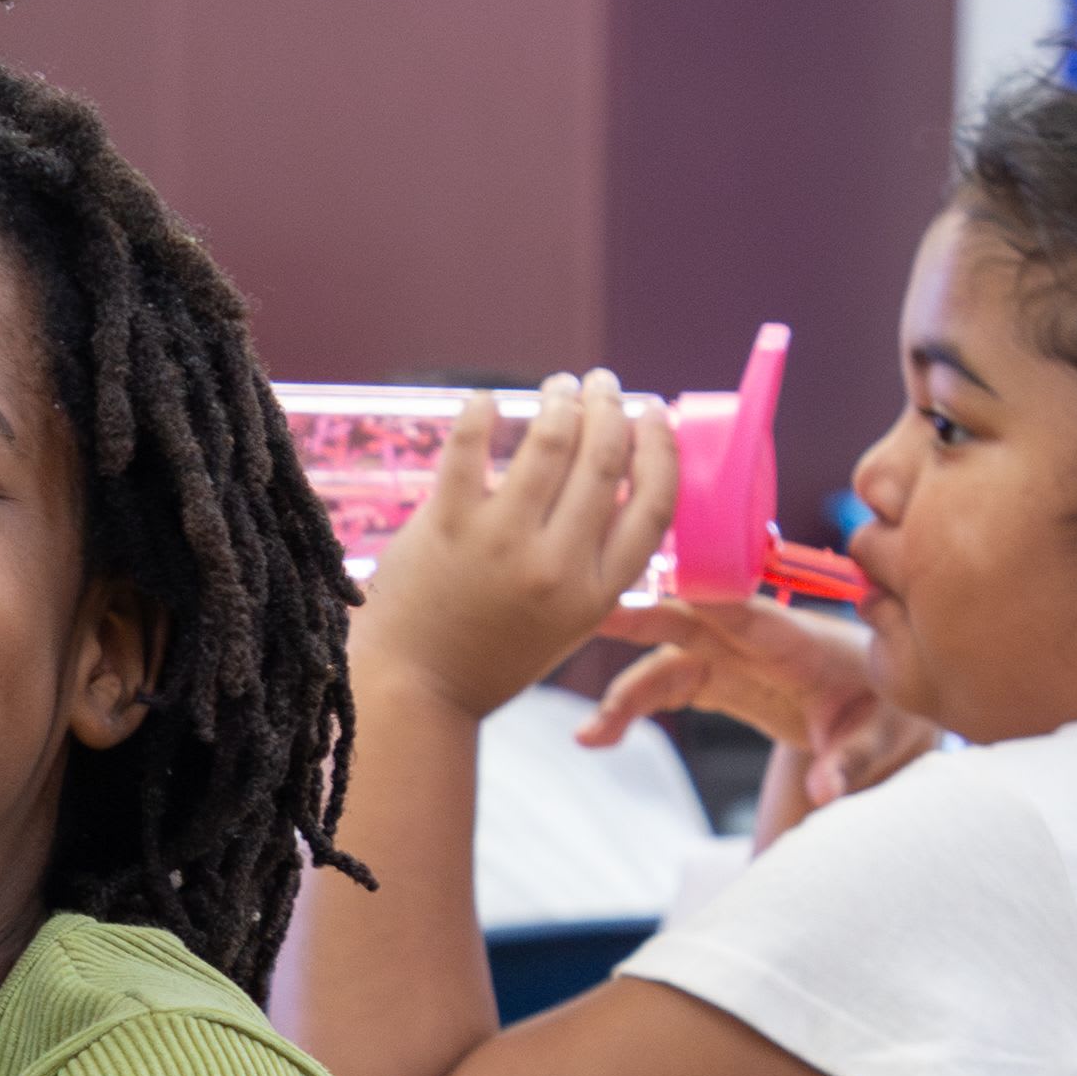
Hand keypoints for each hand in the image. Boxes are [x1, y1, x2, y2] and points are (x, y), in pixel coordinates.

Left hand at [353, 374, 678, 721]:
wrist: (416, 690)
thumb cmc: (492, 655)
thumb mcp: (569, 624)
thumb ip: (596, 562)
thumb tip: (615, 482)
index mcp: (597, 593)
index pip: (653, 503)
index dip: (660, 448)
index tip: (653, 414)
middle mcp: (557, 566)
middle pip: (604, 460)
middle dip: (609, 407)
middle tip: (602, 385)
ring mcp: (500, 543)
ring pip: (549, 443)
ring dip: (559, 401)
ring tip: (558, 388)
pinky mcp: (445, 526)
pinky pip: (468, 447)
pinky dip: (481, 412)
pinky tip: (487, 399)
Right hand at [583, 594, 929, 835]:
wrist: (882, 706)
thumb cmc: (887, 707)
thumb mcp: (883, 735)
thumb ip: (851, 761)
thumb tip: (824, 792)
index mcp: (799, 642)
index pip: (750, 616)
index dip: (708, 600)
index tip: (667, 586)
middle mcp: (754, 641)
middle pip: (691, 621)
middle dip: (641, 616)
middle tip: (590, 614)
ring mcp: (730, 659)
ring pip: (666, 659)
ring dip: (624, 690)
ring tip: (590, 734)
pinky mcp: (716, 681)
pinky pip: (664, 689)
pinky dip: (629, 710)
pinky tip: (595, 738)